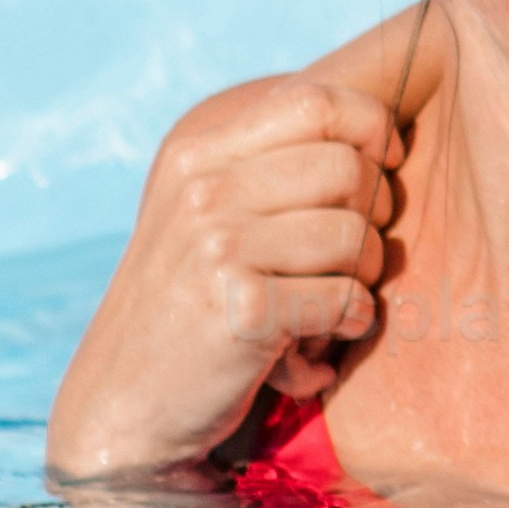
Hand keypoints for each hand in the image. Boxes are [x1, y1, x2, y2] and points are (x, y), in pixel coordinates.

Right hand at [42, 53, 407, 479]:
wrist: (122, 404)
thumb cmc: (188, 306)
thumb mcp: (205, 216)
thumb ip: (266, 166)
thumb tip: (375, 125)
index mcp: (196, 154)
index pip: (315, 102)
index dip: (372, 127)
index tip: (386, 165)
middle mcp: (201, 190)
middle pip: (348, 167)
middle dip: (375, 215)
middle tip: (356, 257)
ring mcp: (215, 248)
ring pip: (355, 235)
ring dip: (365, 277)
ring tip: (335, 303)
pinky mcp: (239, 311)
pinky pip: (345, 299)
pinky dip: (350, 324)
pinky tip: (320, 345)